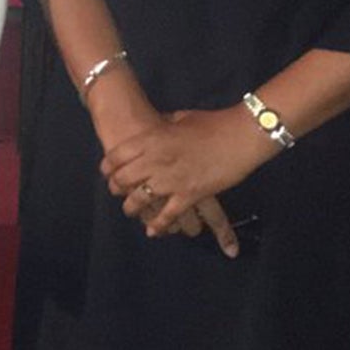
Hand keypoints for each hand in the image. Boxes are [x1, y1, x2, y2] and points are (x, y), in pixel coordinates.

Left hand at [101, 107, 271, 239]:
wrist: (241, 134)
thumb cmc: (212, 123)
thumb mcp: (180, 119)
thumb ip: (164, 126)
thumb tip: (157, 126)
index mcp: (152, 139)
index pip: (117, 156)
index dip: (109, 167)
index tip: (108, 172)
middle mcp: (155, 160)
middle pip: (123, 179)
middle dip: (117, 188)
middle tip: (117, 192)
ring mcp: (171, 179)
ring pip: (140, 199)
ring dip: (132, 208)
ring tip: (131, 211)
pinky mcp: (189, 194)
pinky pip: (168, 215)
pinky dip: (159, 224)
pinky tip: (153, 230)